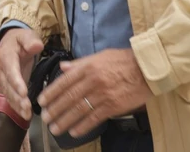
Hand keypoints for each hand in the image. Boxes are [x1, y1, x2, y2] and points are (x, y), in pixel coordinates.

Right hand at [0, 27, 43, 119]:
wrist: (9, 42)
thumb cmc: (20, 39)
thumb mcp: (26, 35)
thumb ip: (30, 40)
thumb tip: (37, 46)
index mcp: (6, 55)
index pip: (10, 69)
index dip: (16, 81)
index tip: (24, 92)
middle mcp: (0, 68)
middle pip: (8, 85)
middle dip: (17, 97)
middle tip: (27, 107)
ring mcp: (1, 78)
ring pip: (7, 93)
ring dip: (17, 105)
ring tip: (27, 114)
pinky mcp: (4, 85)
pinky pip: (9, 97)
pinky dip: (15, 106)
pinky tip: (24, 114)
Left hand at [38, 48, 152, 138]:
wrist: (147, 69)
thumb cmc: (124, 61)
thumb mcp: (100, 56)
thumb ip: (80, 63)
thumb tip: (63, 67)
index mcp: (88, 67)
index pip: (65, 81)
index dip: (51, 92)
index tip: (42, 100)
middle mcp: (93, 81)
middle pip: (69, 97)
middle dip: (55, 109)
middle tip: (45, 118)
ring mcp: (103, 94)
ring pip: (79, 109)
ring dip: (65, 120)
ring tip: (54, 128)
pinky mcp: (113, 106)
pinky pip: (94, 118)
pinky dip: (83, 126)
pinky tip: (74, 132)